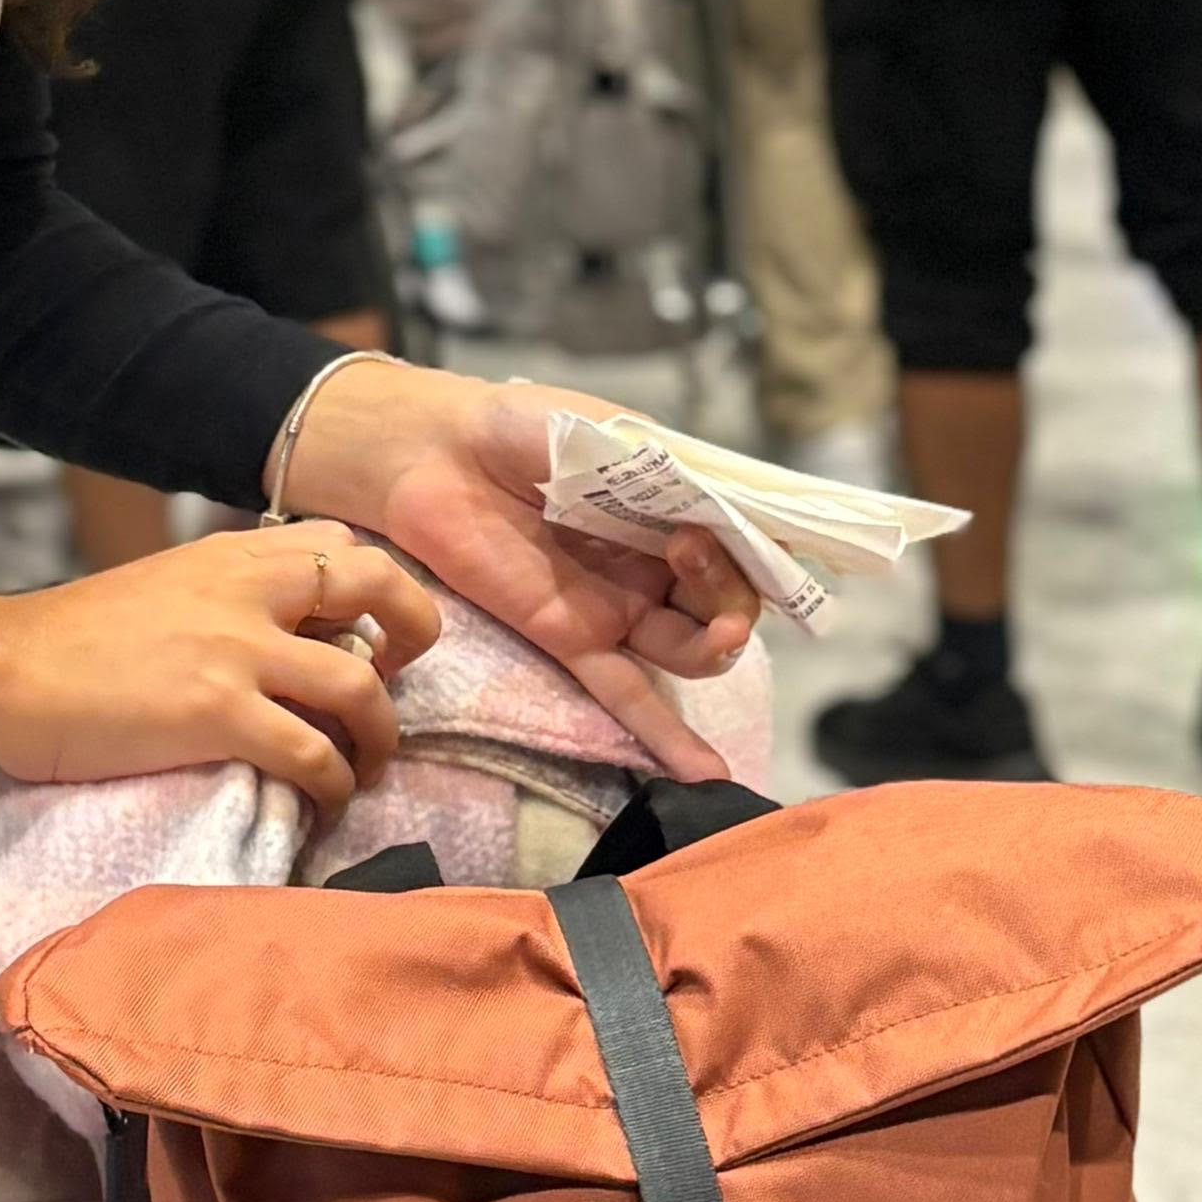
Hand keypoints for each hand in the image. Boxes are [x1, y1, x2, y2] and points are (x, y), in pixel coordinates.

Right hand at [0, 523, 440, 809]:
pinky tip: (324, 804)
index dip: (375, 591)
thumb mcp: (163, 589)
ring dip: (381, 736)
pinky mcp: (218, 714)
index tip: (370, 640)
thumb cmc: (69, 640)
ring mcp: (238, 650)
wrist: (3, 668)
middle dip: (416, 633)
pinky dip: (333, 784)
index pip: (341, 544)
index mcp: (232, 554)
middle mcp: (249, 587)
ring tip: (370, 769)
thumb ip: (224, 600)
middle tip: (403, 687)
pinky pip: (312, 752)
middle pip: (377, 584)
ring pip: (359, 686)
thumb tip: (274, 640)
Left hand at [282, 358, 756, 781]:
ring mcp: (616, 606)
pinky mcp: (572, 639)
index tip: (761, 541)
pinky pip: (627, 695)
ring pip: (690, 649)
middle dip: (732, 593)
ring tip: (713, 626)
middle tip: (690, 550)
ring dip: (715, 644)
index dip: (765, 553)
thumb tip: (749, 508)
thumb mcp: (611, 436)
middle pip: (726, 606)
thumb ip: (676, 475)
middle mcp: (655, 563)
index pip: (746, 546)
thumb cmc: (523, 427)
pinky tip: (707, 774)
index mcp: (675, 506)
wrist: (436, 452)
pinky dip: (667, 738)